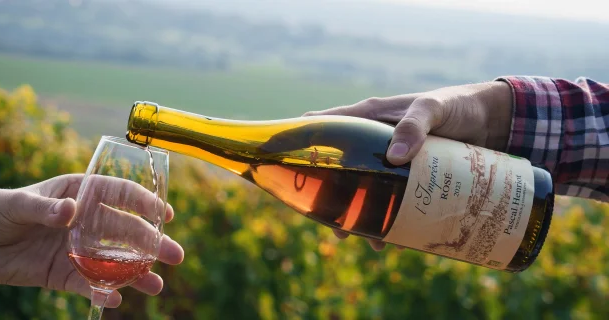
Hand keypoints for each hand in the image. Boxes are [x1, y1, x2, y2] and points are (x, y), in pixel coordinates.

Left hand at [0, 174, 183, 307]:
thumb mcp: (13, 203)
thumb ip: (42, 207)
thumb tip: (70, 211)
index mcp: (78, 193)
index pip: (118, 194)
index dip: (144, 202)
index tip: (166, 213)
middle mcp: (85, 221)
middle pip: (125, 231)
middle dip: (152, 243)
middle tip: (175, 255)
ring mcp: (77, 249)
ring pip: (114, 261)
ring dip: (138, 273)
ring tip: (157, 285)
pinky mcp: (64, 274)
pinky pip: (87, 285)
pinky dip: (101, 292)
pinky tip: (115, 299)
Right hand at [303, 81, 512, 250]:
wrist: (493, 119)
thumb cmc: (457, 104)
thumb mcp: (433, 108)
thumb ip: (414, 125)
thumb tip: (394, 158)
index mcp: (368, 117)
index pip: (321, 126)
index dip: (296, 141)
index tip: (277, 160)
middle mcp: (372, 140)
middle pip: (337, 169)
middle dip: (329, 197)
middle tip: (332, 225)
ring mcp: (389, 161)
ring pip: (362, 191)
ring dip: (359, 216)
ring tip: (367, 240)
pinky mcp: (410, 177)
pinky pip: (391, 202)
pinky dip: (389, 221)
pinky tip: (395, 241)